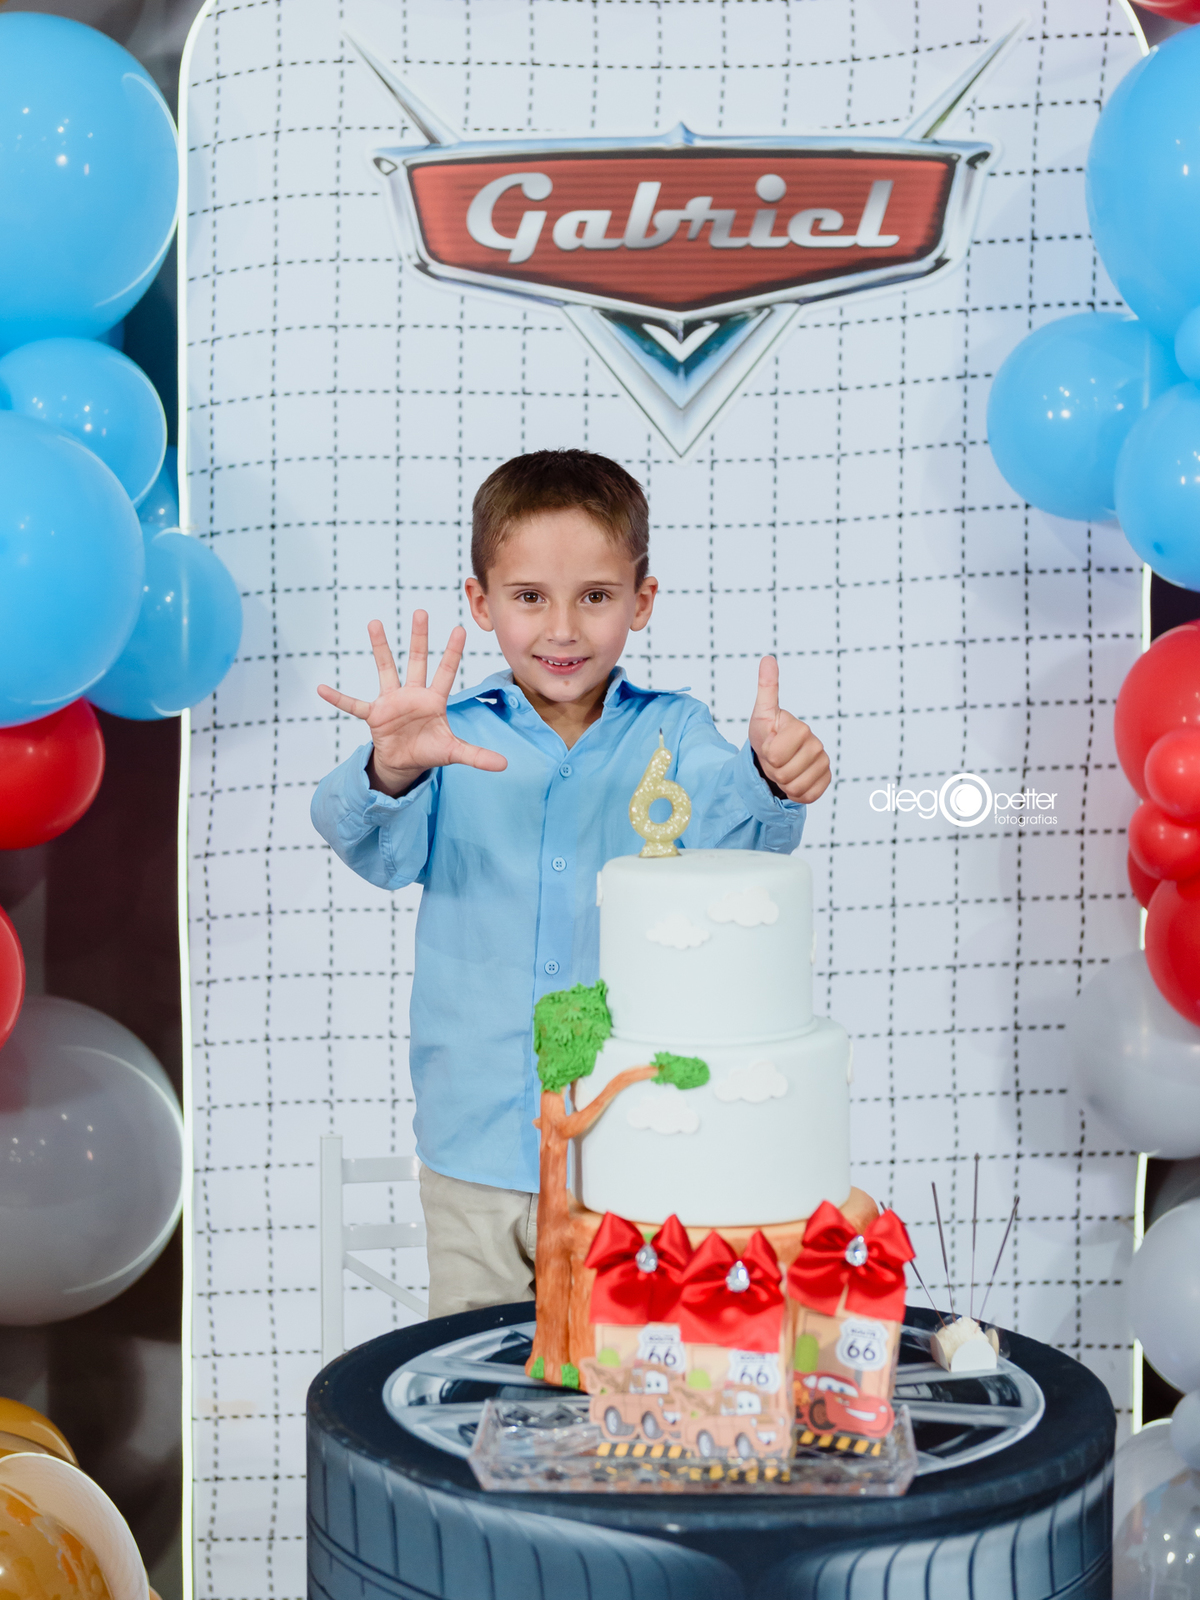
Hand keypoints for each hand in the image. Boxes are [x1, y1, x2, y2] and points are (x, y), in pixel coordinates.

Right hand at [316, 613, 506, 795]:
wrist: (405, 763)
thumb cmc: (429, 751)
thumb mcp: (454, 753)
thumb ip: (478, 756)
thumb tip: (506, 765)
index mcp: (434, 701)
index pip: (445, 671)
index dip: (452, 652)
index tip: (459, 628)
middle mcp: (413, 694)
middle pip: (417, 660)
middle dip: (419, 638)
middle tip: (421, 611)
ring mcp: (391, 702)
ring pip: (386, 669)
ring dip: (380, 648)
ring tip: (375, 623)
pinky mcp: (374, 715)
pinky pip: (353, 705)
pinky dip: (338, 698)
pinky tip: (322, 688)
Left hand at [748, 656, 829, 804]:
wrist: (774, 758)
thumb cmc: (766, 735)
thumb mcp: (761, 714)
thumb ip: (767, 688)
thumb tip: (767, 658)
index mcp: (801, 729)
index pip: (775, 754)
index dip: (766, 754)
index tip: (769, 745)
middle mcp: (817, 745)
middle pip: (784, 773)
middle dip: (773, 770)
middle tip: (774, 760)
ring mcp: (823, 763)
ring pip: (795, 787)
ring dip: (782, 782)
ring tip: (782, 768)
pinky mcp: (825, 780)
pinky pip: (807, 796)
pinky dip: (795, 793)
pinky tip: (794, 779)